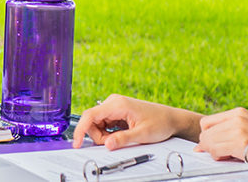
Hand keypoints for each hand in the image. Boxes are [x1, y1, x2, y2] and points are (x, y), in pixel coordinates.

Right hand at [72, 94, 199, 150]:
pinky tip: (121, 135)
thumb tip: (107, 145)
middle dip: (98, 136)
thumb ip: (123, 140)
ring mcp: (114, 107)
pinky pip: (104, 125)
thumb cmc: (160, 122)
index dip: (80, 130)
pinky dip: (108, 134)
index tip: (76, 142)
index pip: (90, 115)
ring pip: (97, 125)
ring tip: (122, 138)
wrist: (170, 119)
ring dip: (104, 136)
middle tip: (114, 143)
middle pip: (91, 121)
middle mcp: (113, 102)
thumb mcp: (142, 134)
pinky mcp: (116, 112)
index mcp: (118, 104)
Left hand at [196, 108, 247, 161]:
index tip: (218, 146)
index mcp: (238, 112)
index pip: (206, 123)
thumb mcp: (247, 132)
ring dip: (215, 153)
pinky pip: (214, 151)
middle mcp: (238, 118)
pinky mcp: (241, 142)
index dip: (208, 137)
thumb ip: (225, 134)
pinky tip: (234, 158)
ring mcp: (239, 129)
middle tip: (226, 154)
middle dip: (211, 146)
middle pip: (204, 133)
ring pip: (207, 142)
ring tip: (232, 156)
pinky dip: (219, 157)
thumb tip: (199, 146)